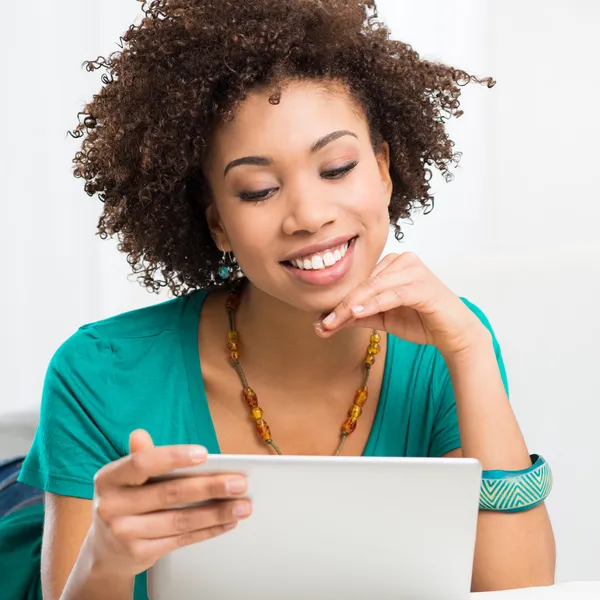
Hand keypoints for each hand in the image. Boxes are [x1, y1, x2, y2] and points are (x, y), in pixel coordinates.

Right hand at [86, 430, 250, 577]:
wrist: (105, 550)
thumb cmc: (124, 501)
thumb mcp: (125, 478)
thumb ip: (140, 457)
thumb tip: (140, 434)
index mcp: (108, 478)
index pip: (142, 463)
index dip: (174, 457)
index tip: (204, 454)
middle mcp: (112, 506)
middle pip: (170, 493)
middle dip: (210, 487)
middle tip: (239, 483)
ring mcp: (124, 533)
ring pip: (180, 520)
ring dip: (217, 512)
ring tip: (242, 505)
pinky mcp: (139, 553)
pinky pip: (181, 539)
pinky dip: (208, 530)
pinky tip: (227, 522)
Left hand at [316, 252, 487, 356]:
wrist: (453, 334)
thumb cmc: (420, 321)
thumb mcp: (381, 319)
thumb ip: (356, 317)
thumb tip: (323, 323)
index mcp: (391, 264)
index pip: (359, 282)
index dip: (339, 302)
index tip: (320, 322)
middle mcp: (402, 261)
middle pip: (364, 284)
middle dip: (341, 305)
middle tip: (323, 324)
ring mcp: (414, 271)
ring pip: (375, 287)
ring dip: (353, 306)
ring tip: (334, 320)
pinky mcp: (423, 285)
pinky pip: (393, 294)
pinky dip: (374, 304)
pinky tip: (358, 312)